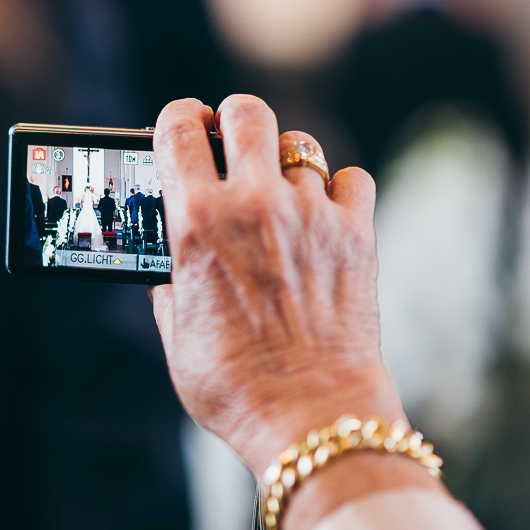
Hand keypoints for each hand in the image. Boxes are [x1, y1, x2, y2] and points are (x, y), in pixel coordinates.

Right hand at [151, 95, 407, 474]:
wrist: (310, 417)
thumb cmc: (234, 385)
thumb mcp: (175, 332)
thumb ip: (172, 281)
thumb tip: (175, 262)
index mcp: (198, 222)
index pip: (178, 127)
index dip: (177, 118)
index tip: (182, 126)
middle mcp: (254, 204)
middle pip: (246, 111)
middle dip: (232, 119)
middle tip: (230, 144)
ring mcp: (311, 215)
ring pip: (300, 146)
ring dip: (283, 166)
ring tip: (278, 198)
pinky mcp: (357, 234)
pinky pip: (351, 180)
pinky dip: (337, 191)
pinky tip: (324, 216)